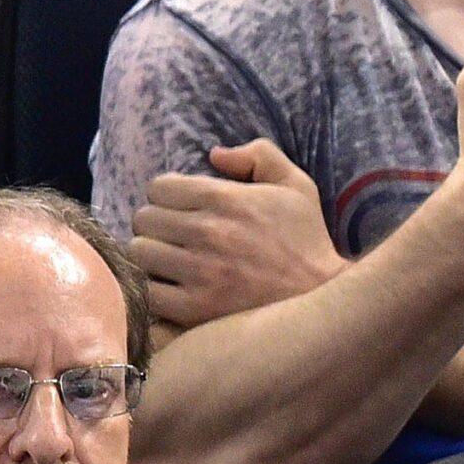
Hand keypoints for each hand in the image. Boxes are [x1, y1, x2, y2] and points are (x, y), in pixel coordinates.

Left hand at [131, 140, 344, 326]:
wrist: (323, 298)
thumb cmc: (307, 240)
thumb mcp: (296, 186)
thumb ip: (259, 155)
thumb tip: (214, 154)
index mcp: (226, 198)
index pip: (158, 187)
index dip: (170, 196)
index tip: (185, 209)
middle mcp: (208, 232)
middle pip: (143, 219)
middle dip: (158, 225)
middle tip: (178, 237)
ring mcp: (200, 272)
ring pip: (140, 253)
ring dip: (153, 257)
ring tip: (173, 262)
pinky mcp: (196, 308)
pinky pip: (149, 292)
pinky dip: (157, 290)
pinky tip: (176, 289)